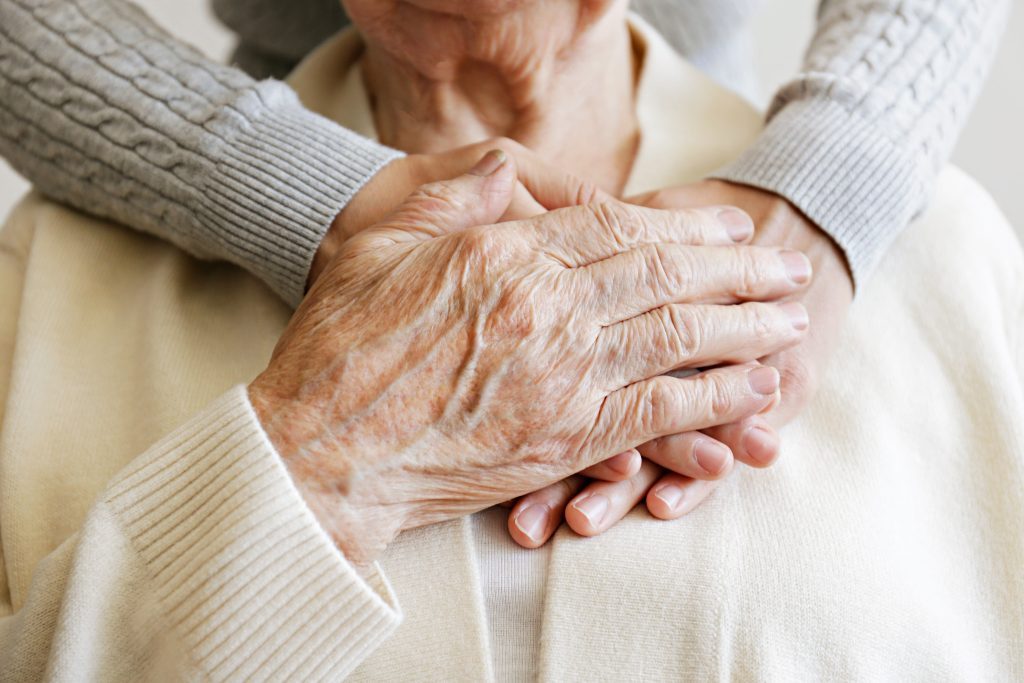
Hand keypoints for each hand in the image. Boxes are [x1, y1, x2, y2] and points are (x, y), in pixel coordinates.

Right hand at [250, 153, 809, 563]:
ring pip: (679, 338)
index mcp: (504, 251)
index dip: (685, 226)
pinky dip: (716, 399)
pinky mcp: (565, 438)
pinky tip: (756, 392)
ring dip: (746, 327)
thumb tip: (513, 178)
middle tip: (787, 265)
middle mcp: (546, 306)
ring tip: (793, 321)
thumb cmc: (338, 347)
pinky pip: (660, 411)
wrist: (320, 453)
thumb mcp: (377, 241)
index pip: (619, 226)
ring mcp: (561, 374)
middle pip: (666, 276)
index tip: (728, 228)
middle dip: (738, 270)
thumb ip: (452, 199)